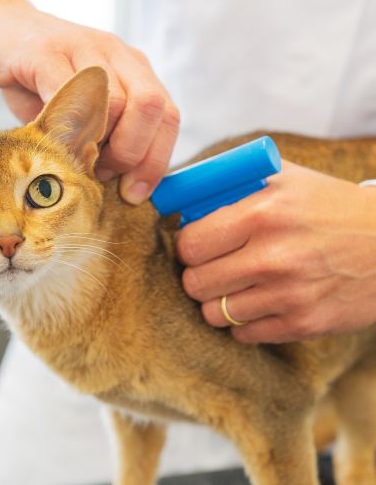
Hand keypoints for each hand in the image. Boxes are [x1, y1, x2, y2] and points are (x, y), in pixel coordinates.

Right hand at [0, 0, 179, 203]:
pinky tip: (52, 138)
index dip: (155, 162)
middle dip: (131, 153)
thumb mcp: (85, 114)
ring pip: (115, 103)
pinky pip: (67, 94)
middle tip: (103, 172)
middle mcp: (118, 56)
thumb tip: (124, 189)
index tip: (133, 193)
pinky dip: (64, 128)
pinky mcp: (46, 52)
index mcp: (136, 72)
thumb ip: (109, 142)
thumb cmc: (44, 83)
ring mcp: (85, 48)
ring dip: (97, 145)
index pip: (168, 118)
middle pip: (151, 107)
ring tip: (75, 156)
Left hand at [176, 161, 375, 342]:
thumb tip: (183, 199)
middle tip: (211, 267)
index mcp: (263, 214)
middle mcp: (273, 257)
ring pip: (214, 313)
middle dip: (197, 275)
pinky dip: (242, 321)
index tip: (196, 246)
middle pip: (195, 283)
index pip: (190, 244)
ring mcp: (289, 295)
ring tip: (234, 286)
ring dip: (218, 300)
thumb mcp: (285, 178)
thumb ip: (232, 184)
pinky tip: (257, 302)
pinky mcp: (303, 324)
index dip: (187, 246)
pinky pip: (243, 334)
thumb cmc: (330, 206)